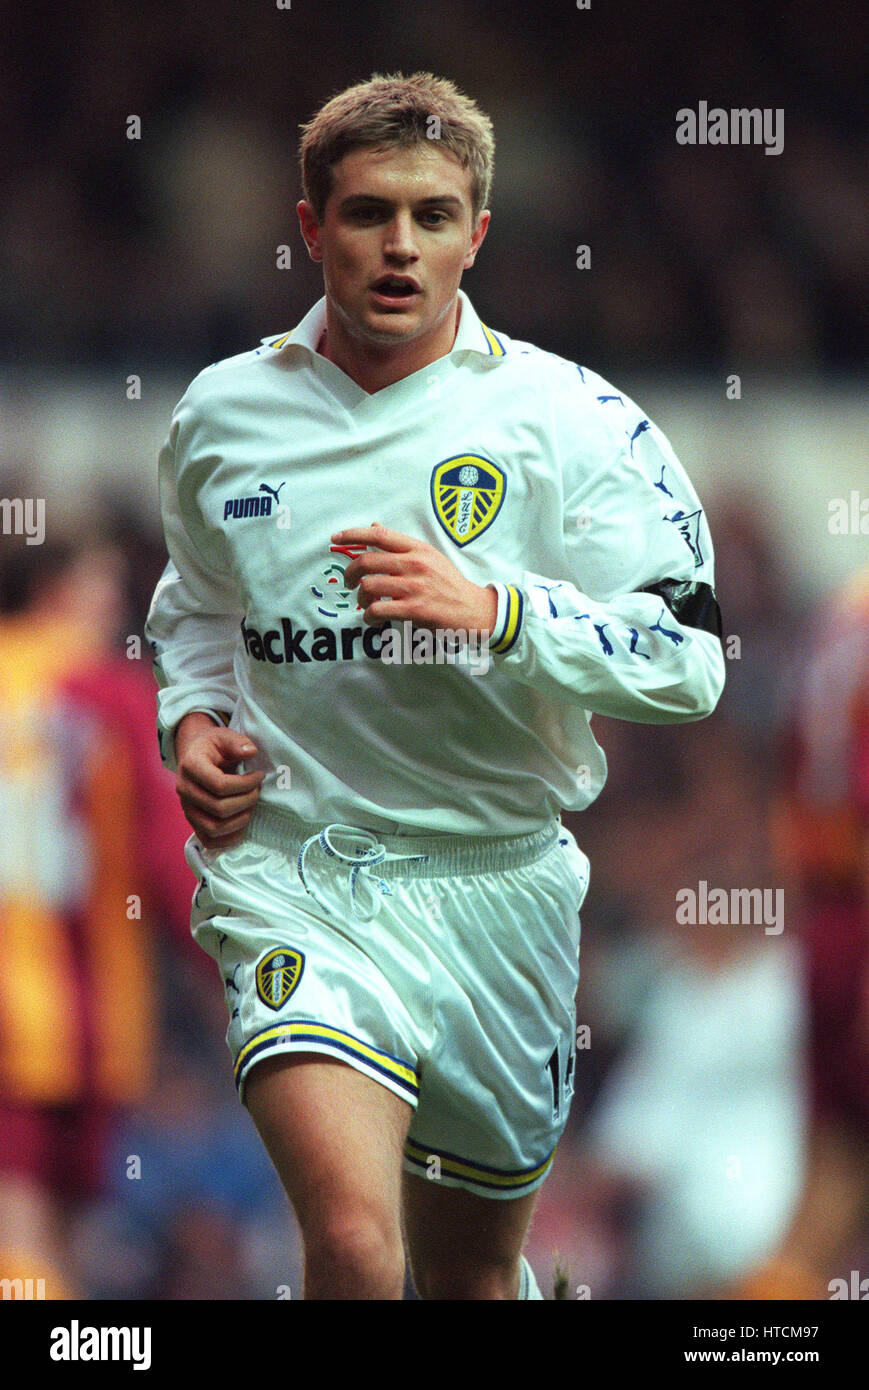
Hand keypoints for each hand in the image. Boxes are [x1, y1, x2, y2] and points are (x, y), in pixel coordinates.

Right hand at [174, 712, 264, 851]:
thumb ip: (238, 742)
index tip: (259, 776)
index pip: (219, 785)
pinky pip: (209, 840)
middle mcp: (184, 790)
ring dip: (240, 820)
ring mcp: (186, 809)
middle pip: (219, 808)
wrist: (194, 755)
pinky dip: (229, 838)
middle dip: (246, 801)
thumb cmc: (212, 746)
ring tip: (250, 805)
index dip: (245, 784)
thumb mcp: (224, 735)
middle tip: (257, 791)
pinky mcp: (192, 822)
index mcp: (191, 766)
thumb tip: (251, 752)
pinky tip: (242, 822)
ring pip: (214, 828)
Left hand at [333, 522, 496, 636]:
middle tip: (348, 582)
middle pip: (366, 562)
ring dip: (360, 598)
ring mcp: (414, 587)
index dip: (353, 534)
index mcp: (417, 549)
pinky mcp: (414, 610)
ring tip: (366, 603)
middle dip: (349, 573)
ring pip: (368, 586)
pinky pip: (377, 610)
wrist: (474, 609)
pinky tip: (372, 618)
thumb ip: (401, 545)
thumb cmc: (449, 584)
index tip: (336, 538)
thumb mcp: (430, 557)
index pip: (379, 535)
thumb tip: (375, 527)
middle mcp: (415, 564)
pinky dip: (368, 616)